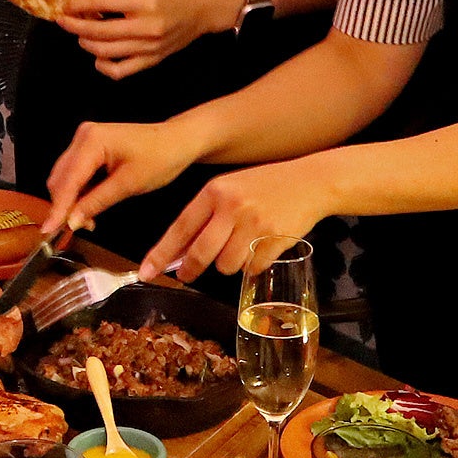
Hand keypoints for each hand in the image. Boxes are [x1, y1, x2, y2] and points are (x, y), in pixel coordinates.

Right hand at [43, 121, 202, 235]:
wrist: (178, 141)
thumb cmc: (161, 158)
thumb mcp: (128, 185)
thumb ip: (96, 202)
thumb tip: (71, 222)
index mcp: (92, 141)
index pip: (67, 180)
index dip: (57, 207)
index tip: (48, 230)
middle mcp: (83, 137)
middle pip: (60, 179)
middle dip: (65, 205)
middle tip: (77, 229)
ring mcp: (85, 140)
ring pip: (64, 178)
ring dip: (71, 201)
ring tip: (87, 220)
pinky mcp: (89, 147)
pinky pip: (75, 174)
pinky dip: (78, 192)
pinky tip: (89, 206)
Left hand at [56, 0, 241, 79]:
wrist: (200, 10)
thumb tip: (83, 6)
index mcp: (143, 2)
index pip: (100, 3)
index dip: (77, 5)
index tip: (65, 5)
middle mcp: (146, 27)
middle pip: (98, 31)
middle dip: (75, 25)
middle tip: (64, 21)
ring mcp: (149, 48)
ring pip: (105, 51)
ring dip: (86, 42)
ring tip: (81, 34)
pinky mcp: (151, 61)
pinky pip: (120, 71)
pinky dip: (103, 65)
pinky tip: (98, 56)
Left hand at [141, 159, 331, 282]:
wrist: (310, 181)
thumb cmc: (265, 187)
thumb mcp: (230, 189)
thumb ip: (205, 216)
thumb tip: (179, 251)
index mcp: (215, 191)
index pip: (181, 228)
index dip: (162, 254)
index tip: (147, 272)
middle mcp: (232, 206)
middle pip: (201, 253)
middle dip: (190, 269)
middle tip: (186, 276)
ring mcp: (255, 223)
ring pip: (226, 265)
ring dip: (228, 264)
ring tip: (240, 247)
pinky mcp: (275, 239)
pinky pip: (252, 267)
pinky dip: (253, 264)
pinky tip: (262, 246)